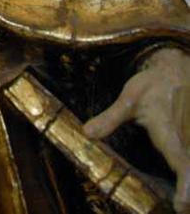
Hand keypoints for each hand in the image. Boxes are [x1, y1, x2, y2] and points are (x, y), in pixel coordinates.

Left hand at [84, 47, 189, 211]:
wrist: (176, 68)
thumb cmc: (152, 85)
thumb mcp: (129, 99)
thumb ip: (110, 118)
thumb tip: (87, 133)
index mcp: (170, 134)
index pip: (183, 165)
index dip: (185, 187)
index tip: (181, 206)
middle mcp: (186, 140)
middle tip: (182, 208)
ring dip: (189, 179)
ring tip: (183, 202)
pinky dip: (188, 169)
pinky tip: (184, 183)